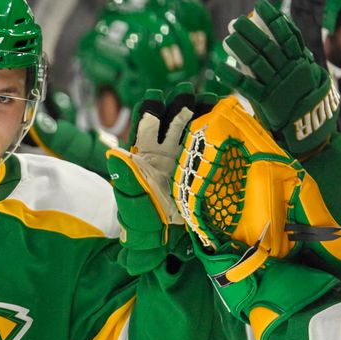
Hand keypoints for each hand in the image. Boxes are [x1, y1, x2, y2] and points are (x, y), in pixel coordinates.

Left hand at [107, 84, 215, 273]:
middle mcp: (163, 155)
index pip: (145, 127)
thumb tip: (113, 154)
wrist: (163, 246)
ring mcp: (184, 162)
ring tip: (211, 99)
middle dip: (180, 106)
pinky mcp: (200, 173)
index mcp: (143, 157)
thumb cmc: (141, 225)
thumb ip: (126, 180)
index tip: (156, 96)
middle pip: (172, 123)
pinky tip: (227, 122)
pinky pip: (209, 150)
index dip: (150, 111)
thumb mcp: (131, 204)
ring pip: (192, 132)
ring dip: (201, 115)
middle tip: (189, 94)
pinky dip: (216, 135)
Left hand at [218, 0, 339, 155]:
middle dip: (251, 32)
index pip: (288, 35)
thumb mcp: (311, 82)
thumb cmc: (309, 106)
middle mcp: (290, 71)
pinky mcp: (268, 102)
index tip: (261, 8)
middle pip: (268, 46)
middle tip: (236, 23)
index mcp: (302, 63)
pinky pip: (248, 86)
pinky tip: (221, 68)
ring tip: (227, 39)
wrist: (313, 134)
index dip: (275, 20)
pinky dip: (234, 76)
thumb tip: (292, 49)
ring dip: (240, 49)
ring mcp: (278, 86)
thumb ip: (300, 65)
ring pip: (257, 62)